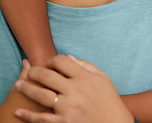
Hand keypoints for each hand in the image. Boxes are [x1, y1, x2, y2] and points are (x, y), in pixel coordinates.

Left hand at [14, 55, 133, 122]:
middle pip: (47, 75)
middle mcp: (75, 90)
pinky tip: (19, 111)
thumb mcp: (103, 78)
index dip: (51, 60)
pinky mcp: (63, 122)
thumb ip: (86, 66)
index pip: (61, 61)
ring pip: (40, 94)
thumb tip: (68, 57)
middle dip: (34, 72)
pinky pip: (42, 118)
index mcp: (85, 77)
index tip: (48, 63)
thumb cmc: (110, 100)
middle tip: (29, 72)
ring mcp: (68, 107)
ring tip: (19, 85)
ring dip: (26, 88)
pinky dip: (28, 115)